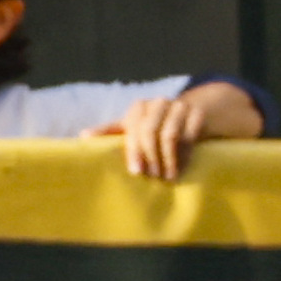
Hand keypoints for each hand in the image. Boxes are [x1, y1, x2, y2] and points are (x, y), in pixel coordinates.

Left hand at [93, 86, 214, 180]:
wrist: (184, 114)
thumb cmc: (148, 126)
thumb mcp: (128, 128)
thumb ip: (108, 132)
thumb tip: (82, 136)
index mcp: (138, 107)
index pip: (134, 129)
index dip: (134, 151)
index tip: (136, 171)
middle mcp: (158, 103)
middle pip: (151, 132)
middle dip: (150, 157)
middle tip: (152, 177)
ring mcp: (179, 106)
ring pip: (171, 134)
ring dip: (168, 159)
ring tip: (166, 177)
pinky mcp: (197, 113)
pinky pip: (190, 136)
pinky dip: (184, 154)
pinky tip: (180, 168)